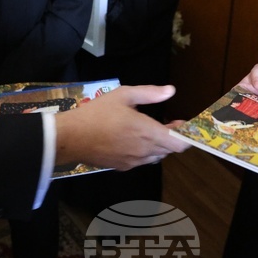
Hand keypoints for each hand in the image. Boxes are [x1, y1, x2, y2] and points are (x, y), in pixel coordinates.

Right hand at [53, 85, 188, 170]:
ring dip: (159, 145)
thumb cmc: (98, 113)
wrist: (71, 138)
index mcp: (147, 132)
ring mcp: (134, 161)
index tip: (183, 125)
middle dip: (172, 137)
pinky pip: (142, 161)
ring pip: (156, 156)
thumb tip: (171, 90)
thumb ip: (149, 93)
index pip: (179, 144)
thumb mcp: (123, 95)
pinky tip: (134, 140)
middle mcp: (144, 150)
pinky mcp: (123, 167)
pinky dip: (145, 151)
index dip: (186, 137)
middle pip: (169, 150)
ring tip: (151, 130)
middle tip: (168, 123)